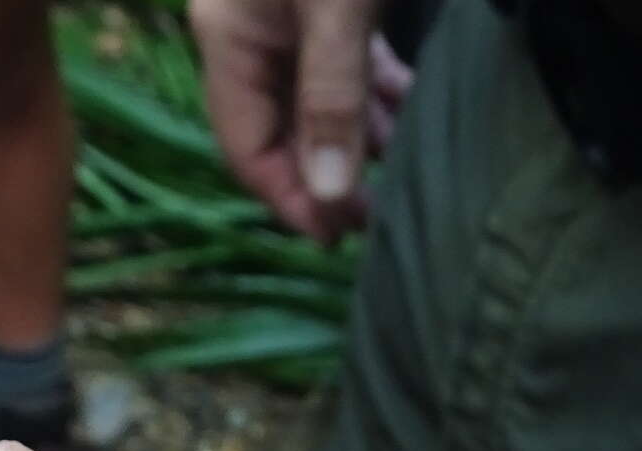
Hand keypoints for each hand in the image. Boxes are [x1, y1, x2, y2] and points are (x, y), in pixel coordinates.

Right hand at [192, 0, 414, 240]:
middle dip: (329, 176)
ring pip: (320, 104)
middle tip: (378, 215)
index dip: (289, 198)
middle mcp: (251, 38)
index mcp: (229, 40)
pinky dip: (378, 94)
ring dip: (361, 139)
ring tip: (404, 171)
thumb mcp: (336, 10)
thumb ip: (331, 96)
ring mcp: (288, 21)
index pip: (246, 146)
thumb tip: (330, 192)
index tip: (337, 237)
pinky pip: (348, 66)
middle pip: (282, 132)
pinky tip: (412, 112)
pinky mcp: (328, 4)